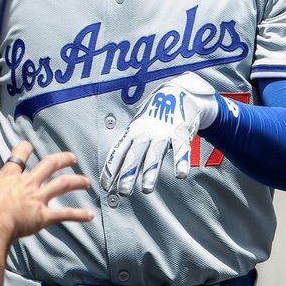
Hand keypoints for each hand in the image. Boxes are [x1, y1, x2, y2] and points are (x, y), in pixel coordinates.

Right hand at [0, 141, 93, 238]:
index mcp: (7, 178)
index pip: (17, 157)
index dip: (24, 150)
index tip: (29, 146)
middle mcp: (25, 183)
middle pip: (48, 164)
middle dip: (61, 159)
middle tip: (70, 157)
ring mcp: (36, 198)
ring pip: (62, 184)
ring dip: (77, 181)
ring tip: (86, 181)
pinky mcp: (42, 215)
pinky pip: (64, 214)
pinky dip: (78, 214)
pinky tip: (89, 215)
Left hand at [101, 72, 218, 195]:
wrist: (176, 93)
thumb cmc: (154, 116)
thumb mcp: (138, 127)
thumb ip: (130, 146)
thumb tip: (117, 171)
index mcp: (132, 132)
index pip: (118, 152)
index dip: (111, 169)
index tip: (105, 186)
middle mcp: (145, 133)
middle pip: (134, 155)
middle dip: (127, 174)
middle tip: (123, 192)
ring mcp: (162, 133)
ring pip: (155, 155)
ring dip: (150, 172)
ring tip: (146, 190)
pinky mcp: (179, 132)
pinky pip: (180, 149)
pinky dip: (180, 162)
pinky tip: (180, 175)